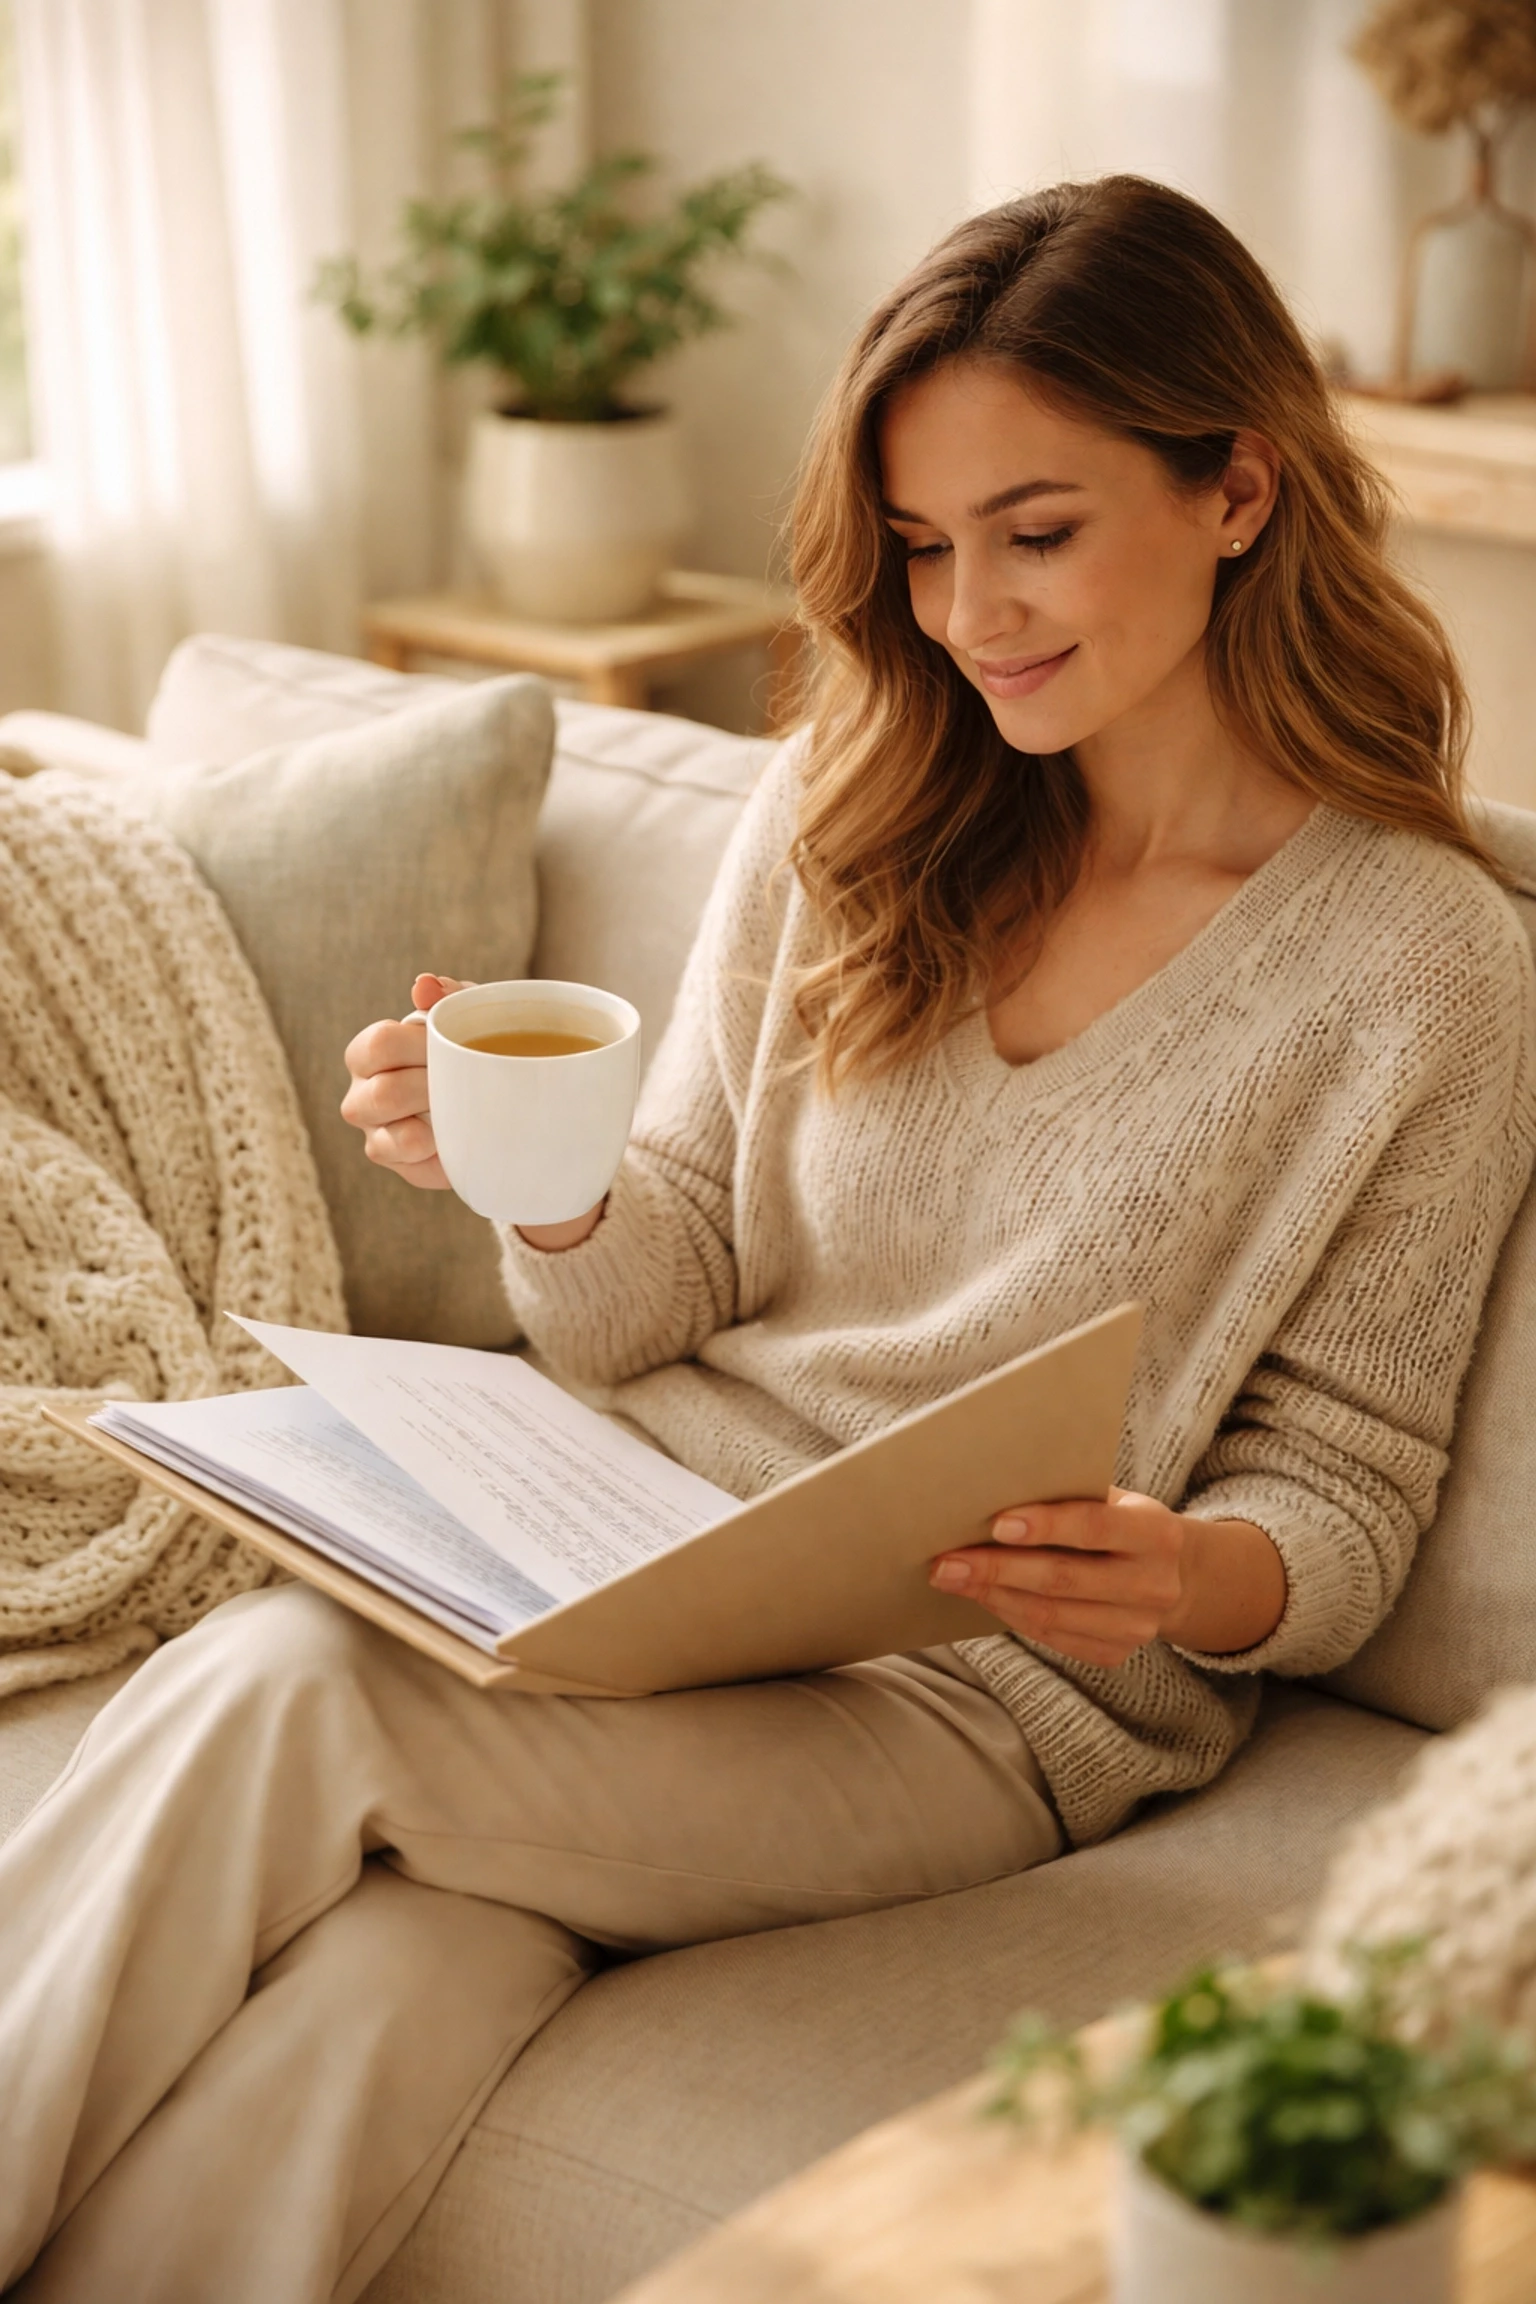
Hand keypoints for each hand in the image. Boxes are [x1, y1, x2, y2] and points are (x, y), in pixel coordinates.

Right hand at [340, 974, 607, 1248]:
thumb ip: (448, 995)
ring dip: (431, 1124)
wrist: (503, 1096)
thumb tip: (424, 986)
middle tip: (465, 1082)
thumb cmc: (472, 1046)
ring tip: (459, 1109)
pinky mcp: (400, 1165)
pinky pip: (410, 1168)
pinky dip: (437, 1153)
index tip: (457, 1046)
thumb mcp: (468, 1014)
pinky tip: (457, 1136)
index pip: (379, 1045)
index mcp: (371, 1052)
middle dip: (430, 1089)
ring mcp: (376, 1132)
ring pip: (383, 1139)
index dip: (419, 1046)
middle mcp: (363, 1093)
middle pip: (380, 1095)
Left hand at [929, 1490, 1285, 1667]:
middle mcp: (1153, 1585)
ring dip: (993, 1596)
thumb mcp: (1116, 1500)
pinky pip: (1052, 1638)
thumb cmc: (1124, 1523)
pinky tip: (981, 1597)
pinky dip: (1010, 1616)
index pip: (1096, 1527)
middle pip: (1064, 1580)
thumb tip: (990, 1490)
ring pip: (1051, 1616)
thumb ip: (1070, 1497)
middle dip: (997, 1569)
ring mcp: (1137, 1627)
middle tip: (946, 1560)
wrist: (1178, 1576)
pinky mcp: (1116, 1654)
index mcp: (1158, 1533)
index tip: (995, 1522)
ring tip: (951, 1578)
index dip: (1046, 1526)